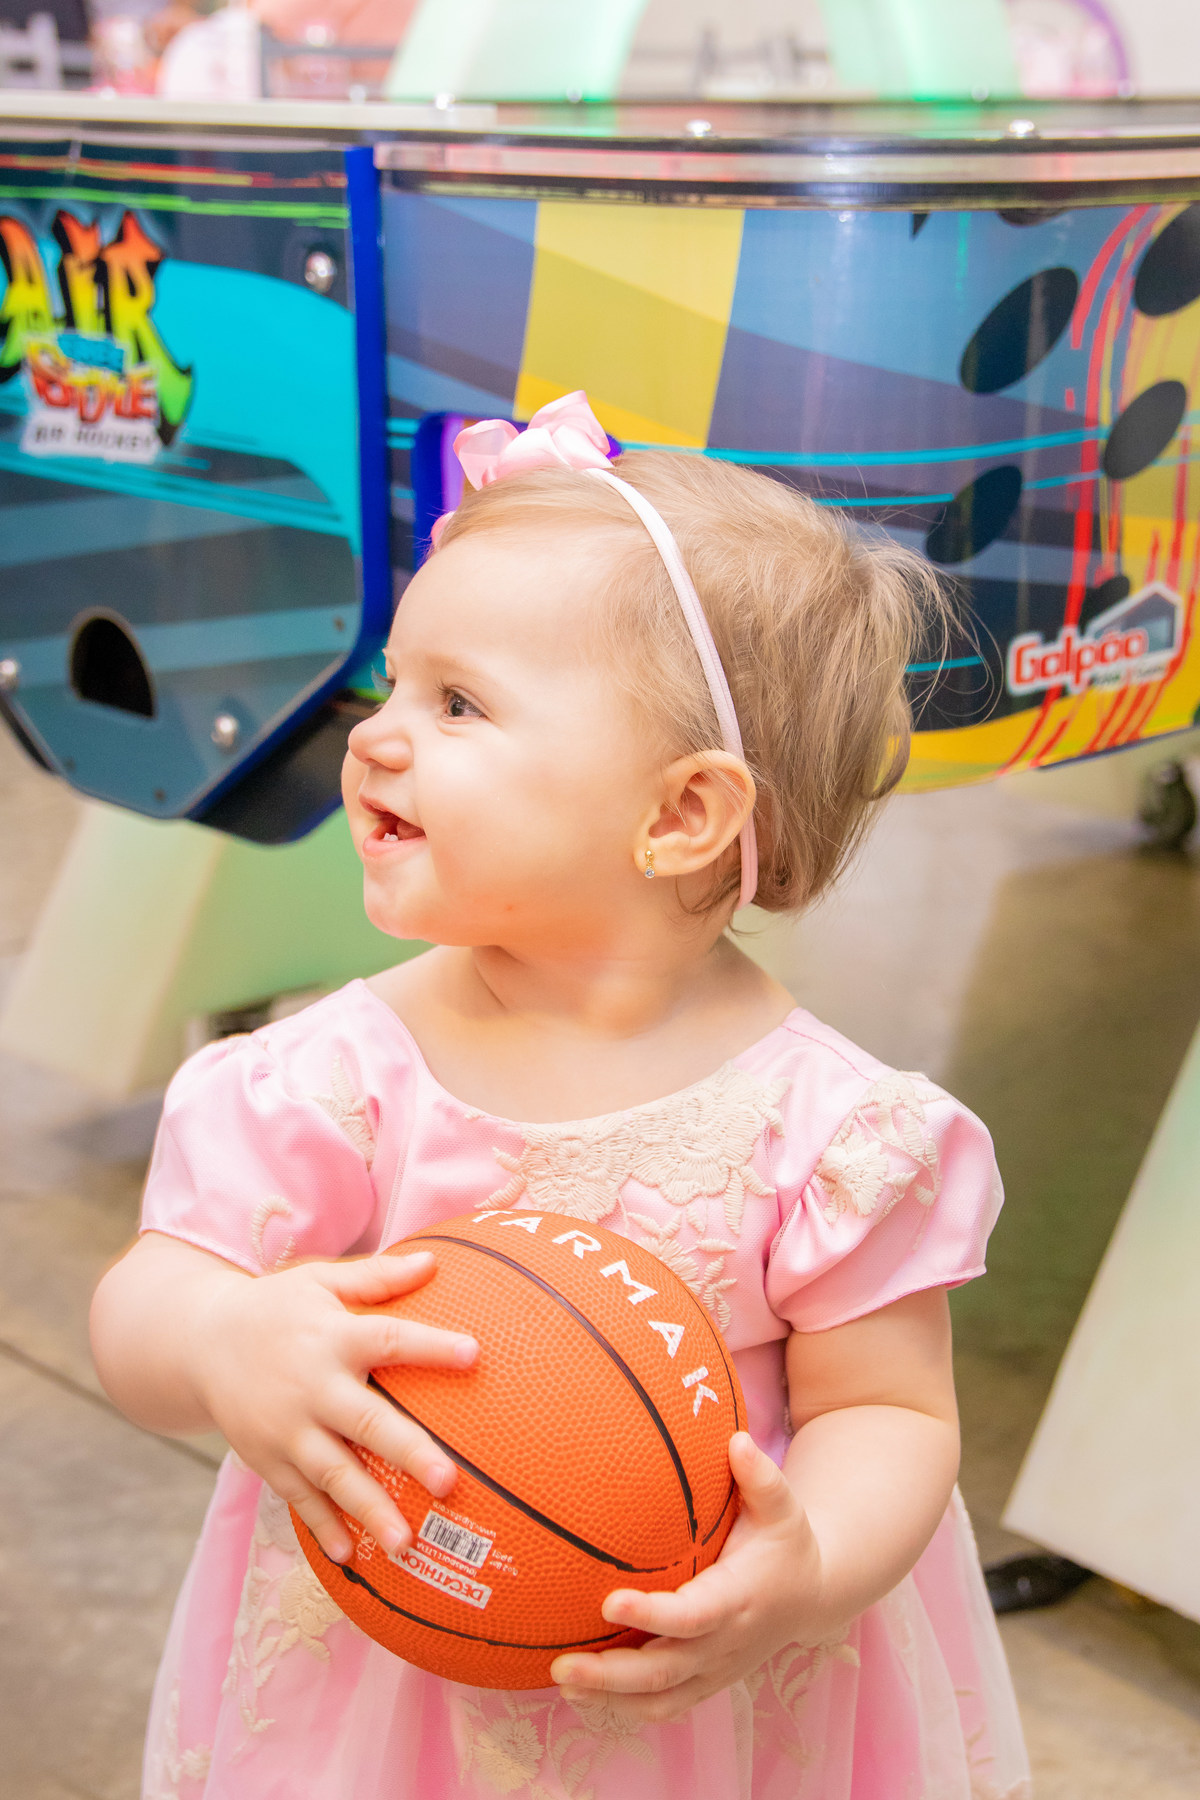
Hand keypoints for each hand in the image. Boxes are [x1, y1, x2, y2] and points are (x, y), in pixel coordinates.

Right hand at [193, 1249, 476, 1563]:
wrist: (200, 1344)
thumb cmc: (278, 1308)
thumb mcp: (320, 1281)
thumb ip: (376, 1278)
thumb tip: (432, 1262)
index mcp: (332, 1337)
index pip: (388, 1339)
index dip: (430, 1346)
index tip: (474, 1354)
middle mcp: (311, 1387)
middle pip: (366, 1422)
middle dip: (408, 1452)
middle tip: (449, 1482)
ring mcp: (287, 1430)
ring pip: (334, 1474)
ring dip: (371, 1509)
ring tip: (408, 1542)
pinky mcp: (268, 1459)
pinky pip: (300, 1499)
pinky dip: (323, 1528)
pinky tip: (352, 1557)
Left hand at [551, 1433, 823, 1723]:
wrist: (814, 1596)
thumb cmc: (787, 1543)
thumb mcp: (783, 1507)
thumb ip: (760, 1477)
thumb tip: (735, 1440)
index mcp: (739, 1599)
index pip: (692, 1616)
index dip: (652, 1615)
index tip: (608, 1601)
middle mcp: (725, 1644)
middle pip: (665, 1671)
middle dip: (612, 1674)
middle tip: (561, 1663)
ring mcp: (715, 1670)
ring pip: (660, 1698)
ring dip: (609, 1697)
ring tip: (561, 1680)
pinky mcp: (706, 1683)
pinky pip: (663, 1706)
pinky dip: (623, 1707)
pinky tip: (581, 1693)